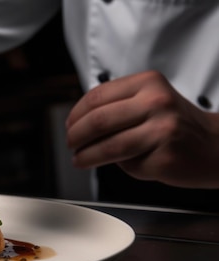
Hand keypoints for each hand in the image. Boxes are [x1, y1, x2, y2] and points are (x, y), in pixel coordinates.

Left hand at [66, 70, 218, 188]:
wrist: (217, 146)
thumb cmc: (176, 125)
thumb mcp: (150, 101)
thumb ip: (118, 107)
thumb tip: (78, 124)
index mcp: (148, 83)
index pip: (97, 96)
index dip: (76, 114)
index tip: (68, 125)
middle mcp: (156, 102)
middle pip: (97, 120)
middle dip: (75, 136)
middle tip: (70, 144)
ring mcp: (163, 129)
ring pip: (107, 145)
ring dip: (86, 156)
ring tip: (79, 160)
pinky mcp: (165, 155)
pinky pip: (127, 163)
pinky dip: (115, 166)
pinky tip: (115, 164)